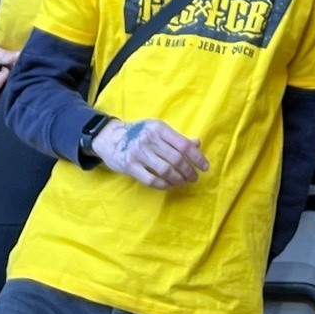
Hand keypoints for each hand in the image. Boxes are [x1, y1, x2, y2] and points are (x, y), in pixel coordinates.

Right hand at [92, 117, 208, 188]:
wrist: (109, 138)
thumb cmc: (139, 133)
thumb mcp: (157, 130)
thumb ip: (176, 138)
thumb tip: (198, 144)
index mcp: (159, 128)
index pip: (183, 144)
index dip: (197, 157)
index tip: (205, 167)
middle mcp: (150, 139)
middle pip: (176, 159)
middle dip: (189, 171)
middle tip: (194, 177)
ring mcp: (139, 153)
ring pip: (166, 170)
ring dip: (178, 179)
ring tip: (183, 182)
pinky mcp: (130, 166)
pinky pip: (151, 179)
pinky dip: (164, 185)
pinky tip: (169, 185)